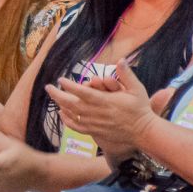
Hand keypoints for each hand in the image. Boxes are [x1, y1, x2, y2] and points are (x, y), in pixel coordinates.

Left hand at [44, 60, 161, 157]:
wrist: (144, 131)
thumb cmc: (140, 109)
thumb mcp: (137, 89)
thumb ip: (126, 74)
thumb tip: (121, 59)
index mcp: (104, 101)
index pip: (82, 92)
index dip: (69, 86)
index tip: (60, 79)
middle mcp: (96, 113)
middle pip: (71, 103)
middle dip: (57, 94)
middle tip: (48, 87)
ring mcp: (94, 124)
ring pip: (72, 114)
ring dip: (60, 105)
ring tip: (54, 96)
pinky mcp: (95, 132)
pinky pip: (76, 126)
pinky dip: (67, 120)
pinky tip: (62, 113)